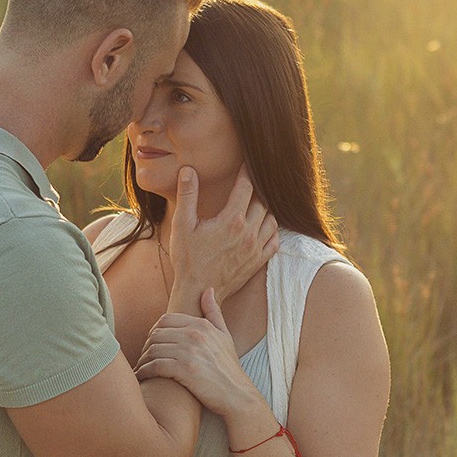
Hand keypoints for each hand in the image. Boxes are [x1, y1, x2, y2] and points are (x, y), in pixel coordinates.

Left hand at [136, 288, 265, 416]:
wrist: (237, 394)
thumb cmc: (229, 368)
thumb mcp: (225, 336)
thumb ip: (214, 313)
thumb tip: (208, 290)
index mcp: (201, 325)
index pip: (166, 320)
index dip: (154, 331)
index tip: (151, 344)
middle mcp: (195, 335)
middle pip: (156, 334)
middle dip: (146, 346)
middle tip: (143, 357)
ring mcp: (189, 351)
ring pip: (153, 349)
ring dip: (143, 360)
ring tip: (140, 368)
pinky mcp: (184, 370)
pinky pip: (155, 366)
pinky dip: (144, 372)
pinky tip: (142, 377)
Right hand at [168, 165, 277, 306]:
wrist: (197, 292)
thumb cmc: (187, 259)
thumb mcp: (182, 224)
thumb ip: (187, 195)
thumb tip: (189, 170)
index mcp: (231, 220)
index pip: (246, 187)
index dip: (247, 172)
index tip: (247, 163)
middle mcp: (248, 232)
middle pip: (263, 201)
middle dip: (259, 188)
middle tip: (254, 180)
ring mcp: (255, 248)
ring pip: (272, 219)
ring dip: (267, 208)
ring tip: (258, 201)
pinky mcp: (258, 261)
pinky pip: (275, 240)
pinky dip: (272, 229)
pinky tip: (264, 225)